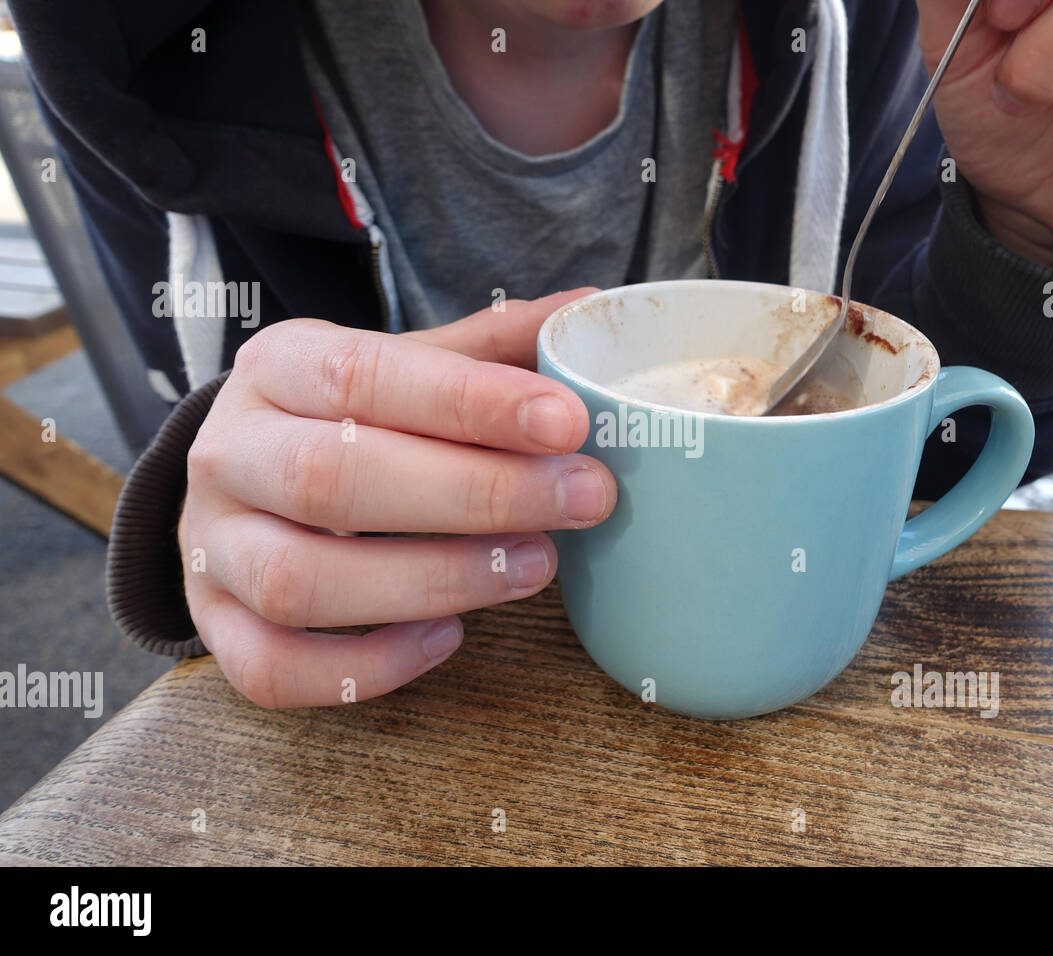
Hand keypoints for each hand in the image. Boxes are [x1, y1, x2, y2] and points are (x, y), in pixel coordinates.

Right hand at [178, 289, 615, 707]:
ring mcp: (210, 549)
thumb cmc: (347, 419)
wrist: (244, 477)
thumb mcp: (403, 366)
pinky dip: (366, 668)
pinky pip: (273, 669)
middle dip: (475, 493)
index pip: (365, 376)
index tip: (568, 422)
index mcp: (276, 368)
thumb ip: (486, 349)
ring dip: (431, 582)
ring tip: (536, 566)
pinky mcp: (215, 628)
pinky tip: (448, 638)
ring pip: (299, 583)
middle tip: (585, 498)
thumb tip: (585, 310)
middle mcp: (228, 455)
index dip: (471, 402)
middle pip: (332, 479)